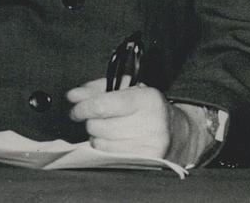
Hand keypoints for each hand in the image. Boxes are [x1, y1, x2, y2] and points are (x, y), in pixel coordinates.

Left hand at [67, 78, 184, 158]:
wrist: (177, 132)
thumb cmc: (146, 107)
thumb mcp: (125, 88)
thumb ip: (96, 89)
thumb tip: (72, 96)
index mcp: (146, 99)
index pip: (102, 105)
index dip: (82, 108)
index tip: (74, 109)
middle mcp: (151, 123)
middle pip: (98, 126)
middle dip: (89, 121)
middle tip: (93, 117)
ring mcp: (151, 145)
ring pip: (101, 142)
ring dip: (96, 135)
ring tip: (107, 127)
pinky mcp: (147, 161)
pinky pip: (109, 155)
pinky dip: (104, 147)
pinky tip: (113, 139)